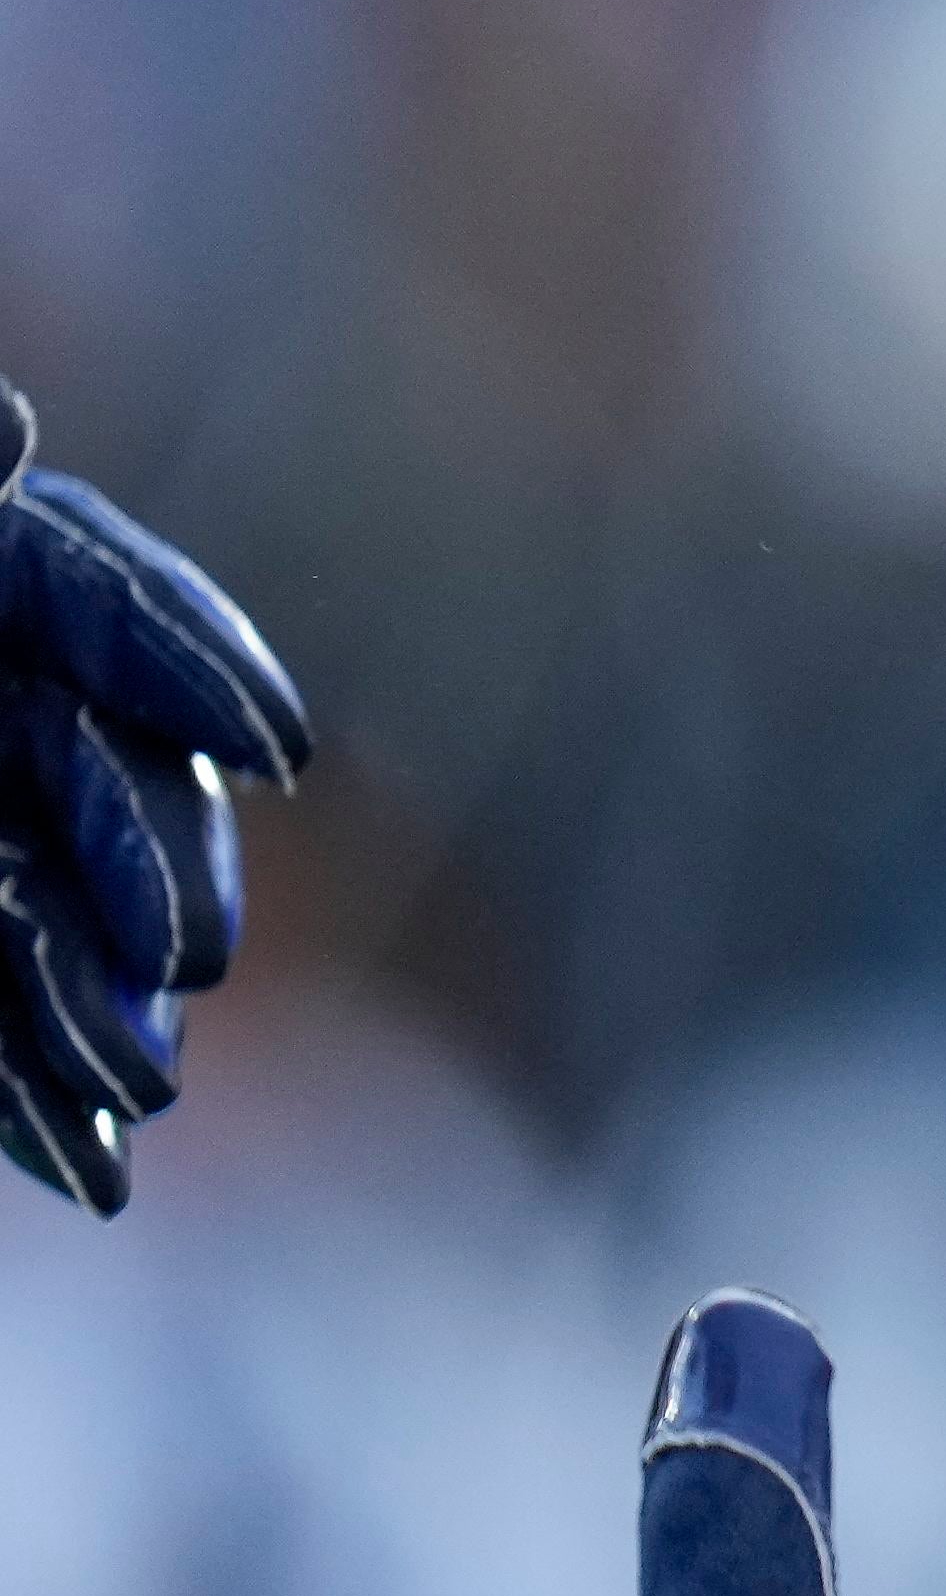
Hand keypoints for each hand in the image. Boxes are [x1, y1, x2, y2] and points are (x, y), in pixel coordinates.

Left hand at [0, 386, 313, 1216]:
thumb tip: (2, 428)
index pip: (91, 605)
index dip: (184, 663)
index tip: (269, 744)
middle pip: (92, 778)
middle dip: (154, 876)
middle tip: (187, 966)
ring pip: (47, 914)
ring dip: (92, 1014)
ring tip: (131, 1100)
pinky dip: (25, 1098)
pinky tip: (79, 1167)